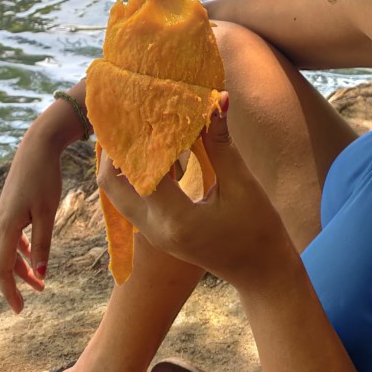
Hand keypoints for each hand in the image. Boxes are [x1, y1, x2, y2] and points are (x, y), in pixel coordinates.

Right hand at [0, 122, 62, 312]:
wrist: (37, 148)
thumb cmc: (44, 178)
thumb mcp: (48, 212)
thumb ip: (43, 244)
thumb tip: (41, 273)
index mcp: (7, 227)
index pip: (3, 269)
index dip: (10, 291)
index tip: (19, 310)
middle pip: (0, 263)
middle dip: (13, 284)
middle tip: (26, 303)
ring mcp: (2, 216)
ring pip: (5, 251)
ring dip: (19, 268)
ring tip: (39, 282)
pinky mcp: (9, 209)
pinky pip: (9, 238)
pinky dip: (19, 252)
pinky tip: (32, 258)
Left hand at [97, 94, 291, 289]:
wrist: (261, 272)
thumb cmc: (257, 230)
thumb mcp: (241, 184)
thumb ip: (220, 143)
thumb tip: (215, 99)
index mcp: (175, 218)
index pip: (140, 168)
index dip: (138, 134)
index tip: (142, 105)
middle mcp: (154, 229)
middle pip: (110, 184)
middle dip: (115, 147)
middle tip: (128, 115)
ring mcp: (151, 234)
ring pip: (116, 192)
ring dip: (121, 161)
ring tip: (136, 127)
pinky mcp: (156, 232)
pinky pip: (131, 199)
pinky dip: (133, 173)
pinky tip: (150, 150)